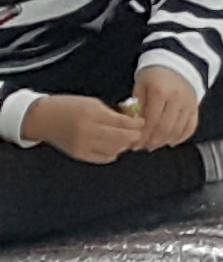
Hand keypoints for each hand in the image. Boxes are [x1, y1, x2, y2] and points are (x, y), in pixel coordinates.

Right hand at [23, 93, 143, 162]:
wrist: (42, 118)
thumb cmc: (67, 107)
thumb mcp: (90, 103)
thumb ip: (111, 112)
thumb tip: (132, 121)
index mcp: (91, 113)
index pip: (122, 122)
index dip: (136, 123)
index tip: (141, 122)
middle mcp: (87, 130)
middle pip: (121, 138)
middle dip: (134, 136)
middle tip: (137, 133)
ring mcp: (83, 144)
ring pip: (115, 149)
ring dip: (124, 145)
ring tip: (124, 139)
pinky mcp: (79, 154)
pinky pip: (105, 158)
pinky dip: (113, 153)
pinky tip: (112, 146)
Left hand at [130, 68, 200, 148]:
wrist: (177, 62)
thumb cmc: (155, 73)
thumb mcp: (141, 84)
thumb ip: (137, 104)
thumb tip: (133, 124)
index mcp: (160, 93)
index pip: (150, 120)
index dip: (142, 134)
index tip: (134, 142)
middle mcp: (176, 100)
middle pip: (164, 128)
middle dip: (152, 141)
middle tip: (143, 147)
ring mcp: (188, 105)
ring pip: (177, 130)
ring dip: (165, 141)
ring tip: (154, 145)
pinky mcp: (195, 108)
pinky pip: (190, 127)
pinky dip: (181, 137)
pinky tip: (171, 141)